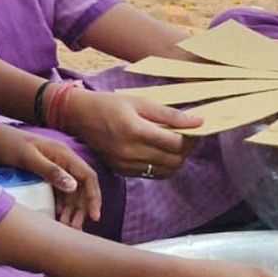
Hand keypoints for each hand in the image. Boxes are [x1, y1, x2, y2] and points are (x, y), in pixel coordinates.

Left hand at [0, 124, 101, 229]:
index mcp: (64, 155)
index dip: (94, 197)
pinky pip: (59, 193)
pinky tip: (56, 217)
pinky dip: (61, 206)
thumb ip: (51, 171)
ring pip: (71, 193)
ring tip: (67, 229)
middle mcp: (63, 161)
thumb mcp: (28, 158)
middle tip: (76, 229)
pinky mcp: (45, 175)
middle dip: (82, 209)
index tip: (94, 217)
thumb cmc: (8, 145)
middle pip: (81, 188)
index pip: (88, 177)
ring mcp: (55, 169)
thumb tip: (74, 187)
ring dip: (72, 210)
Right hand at [62, 89, 202, 177]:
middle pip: (174, 160)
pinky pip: (151, 174)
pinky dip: (162, 165)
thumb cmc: (111, 104)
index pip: (176, 143)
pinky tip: (161, 151)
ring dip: (176, 159)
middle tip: (189, 136)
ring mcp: (125, 164)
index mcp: (136, 130)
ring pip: (165, 171)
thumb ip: (170, 114)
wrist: (79, 116)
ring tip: (176, 144)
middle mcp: (130, 151)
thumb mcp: (141, 102)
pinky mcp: (121, 170)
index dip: (192, 138)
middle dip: (187, 150)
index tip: (197, 128)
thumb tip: (198, 121)